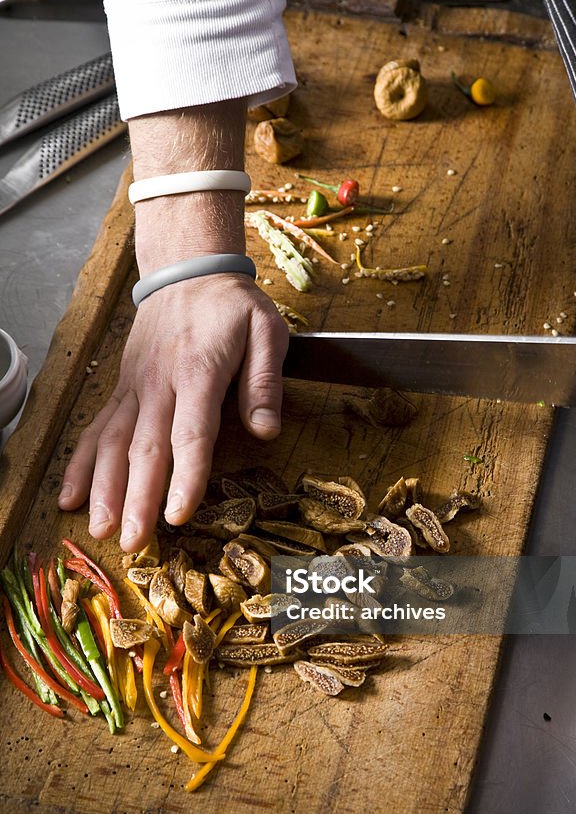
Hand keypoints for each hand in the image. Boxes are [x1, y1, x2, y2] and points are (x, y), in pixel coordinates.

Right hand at [58, 274, 288, 550]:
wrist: (188, 272)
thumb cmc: (233, 306)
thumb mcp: (267, 331)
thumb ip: (265, 382)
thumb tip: (265, 431)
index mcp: (199, 371)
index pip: (191, 432)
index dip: (185, 475)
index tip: (179, 514)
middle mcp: (160, 383)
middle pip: (145, 447)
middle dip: (137, 497)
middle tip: (133, 542)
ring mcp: (135, 387)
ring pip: (112, 442)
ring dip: (103, 488)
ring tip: (99, 529)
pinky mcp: (122, 389)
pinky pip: (96, 429)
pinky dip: (80, 464)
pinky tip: (70, 496)